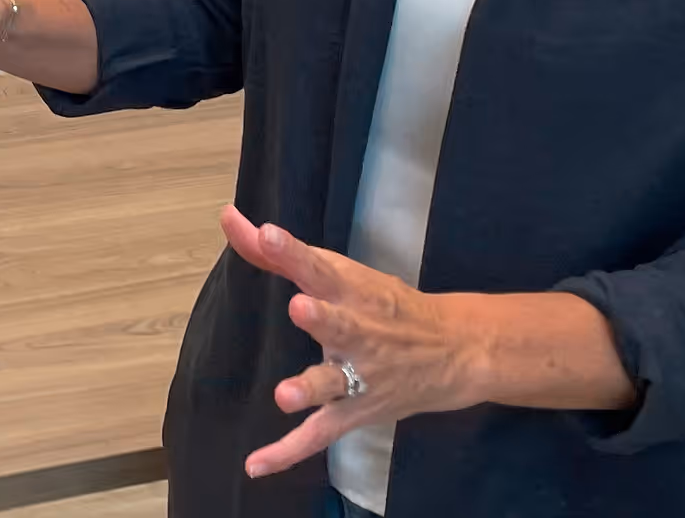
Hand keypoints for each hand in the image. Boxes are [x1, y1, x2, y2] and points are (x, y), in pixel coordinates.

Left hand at [220, 205, 483, 479]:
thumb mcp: (340, 272)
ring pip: (334, 383)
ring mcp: (359, 376)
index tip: (269, 235)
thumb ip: (278, 253)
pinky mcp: (356, 411)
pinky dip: (289, 452)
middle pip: (339, 324)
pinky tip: (256, 465)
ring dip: (311, 388)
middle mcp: (358, 332)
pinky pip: (320, 434)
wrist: (456, 351)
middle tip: (301, 308)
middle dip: (322, 318)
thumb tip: (228, 219)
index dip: (293, 252)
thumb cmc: (384, 305)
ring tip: (286, 395)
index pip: (320, 267)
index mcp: (352, 290)